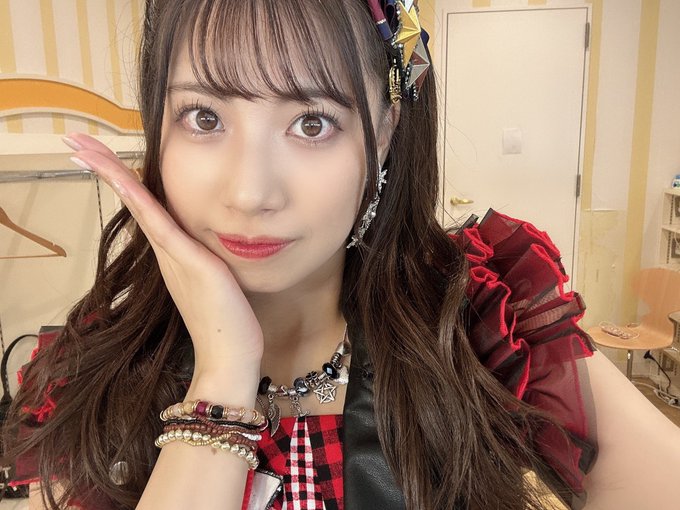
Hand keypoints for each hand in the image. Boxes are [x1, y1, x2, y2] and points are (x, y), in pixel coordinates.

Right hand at [64, 133, 263, 376]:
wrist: (228, 358)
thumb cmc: (227, 323)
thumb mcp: (217, 281)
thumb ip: (207, 260)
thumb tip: (211, 243)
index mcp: (174, 254)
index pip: (146, 208)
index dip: (123, 180)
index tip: (99, 155)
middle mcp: (167, 253)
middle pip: (133, 200)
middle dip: (105, 168)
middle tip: (75, 141)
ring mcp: (174, 257)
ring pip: (140, 206)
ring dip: (112, 173)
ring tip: (83, 147)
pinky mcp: (190, 264)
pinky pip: (160, 225)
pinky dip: (139, 200)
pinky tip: (122, 177)